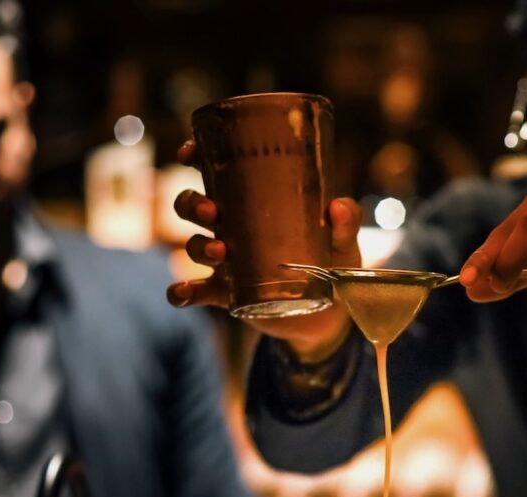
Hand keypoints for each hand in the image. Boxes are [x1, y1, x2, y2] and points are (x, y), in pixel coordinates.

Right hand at [166, 141, 358, 360]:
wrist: (329, 314)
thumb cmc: (333, 263)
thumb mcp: (342, 241)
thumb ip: (345, 223)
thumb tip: (338, 207)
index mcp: (255, 203)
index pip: (217, 173)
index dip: (197, 158)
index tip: (190, 153)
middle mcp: (233, 228)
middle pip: (195, 207)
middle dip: (193, 204)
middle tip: (211, 212)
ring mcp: (227, 262)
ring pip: (194, 245)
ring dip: (197, 246)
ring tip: (218, 252)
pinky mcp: (227, 294)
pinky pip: (197, 292)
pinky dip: (183, 292)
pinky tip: (181, 293)